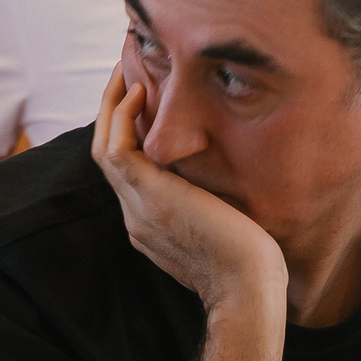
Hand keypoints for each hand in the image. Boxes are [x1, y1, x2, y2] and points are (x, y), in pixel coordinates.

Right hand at [91, 70, 285, 316]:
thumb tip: (231, 183)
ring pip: (104, 146)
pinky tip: (137, 91)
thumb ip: (215, 205)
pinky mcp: (150, 196)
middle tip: (123, 73)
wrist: (249, 290)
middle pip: (108, 153)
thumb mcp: (228, 227)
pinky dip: (121, 118)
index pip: (129, 170)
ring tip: (124, 69)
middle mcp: (136, 215)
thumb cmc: (255, 265)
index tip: (142, 101)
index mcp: (151, 223)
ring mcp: (138, 206)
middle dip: (112, 112)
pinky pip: (118, 149)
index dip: (130, 134)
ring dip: (110, 106)